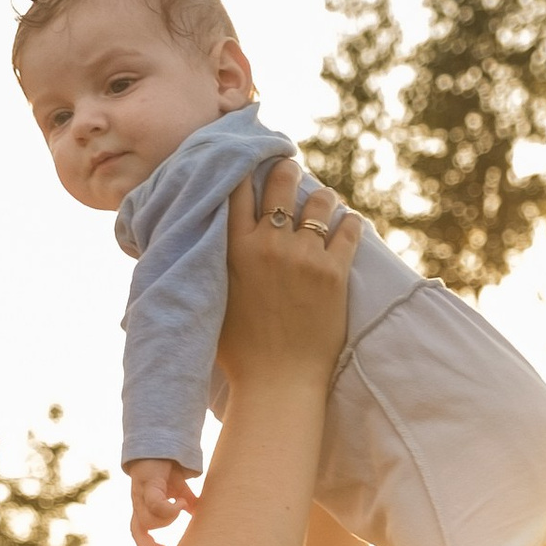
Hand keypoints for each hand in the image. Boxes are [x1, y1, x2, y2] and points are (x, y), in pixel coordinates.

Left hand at [128, 458, 200, 545]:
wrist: (159, 443)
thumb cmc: (167, 468)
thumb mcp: (179, 490)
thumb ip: (187, 505)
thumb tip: (200, 516)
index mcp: (142, 508)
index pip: (139, 534)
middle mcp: (138, 503)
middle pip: (137, 532)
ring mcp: (140, 494)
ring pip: (148, 521)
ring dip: (168, 520)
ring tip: (182, 506)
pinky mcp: (147, 483)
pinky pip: (155, 503)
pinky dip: (169, 508)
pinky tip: (181, 504)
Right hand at [216, 161, 358, 387]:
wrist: (277, 383)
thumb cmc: (238, 351)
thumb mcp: (212, 300)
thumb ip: (209, 265)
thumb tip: (196, 244)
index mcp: (234, 248)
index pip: (238, 189)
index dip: (246, 169)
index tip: (253, 162)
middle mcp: (269, 243)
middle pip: (280, 183)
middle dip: (286, 171)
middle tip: (290, 169)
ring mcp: (304, 256)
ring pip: (319, 201)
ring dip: (321, 197)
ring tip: (322, 200)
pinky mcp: (335, 272)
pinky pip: (349, 229)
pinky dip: (349, 223)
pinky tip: (347, 224)